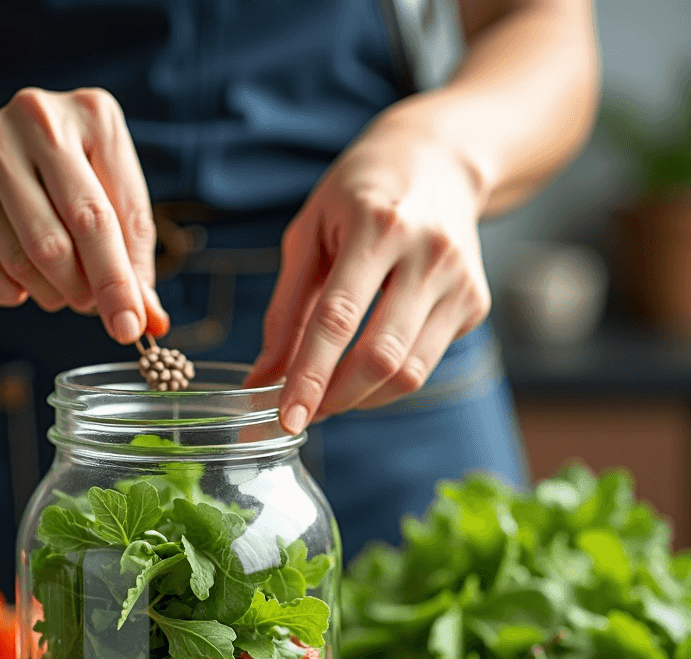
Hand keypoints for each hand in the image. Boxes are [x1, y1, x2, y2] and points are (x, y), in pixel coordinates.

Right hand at [0, 87, 168, 342]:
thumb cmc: (49, 191)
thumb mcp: (102, 209)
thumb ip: (130, 261)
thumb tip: (152, 322)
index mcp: (89, 114)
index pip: (116, 214)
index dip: (125, 281)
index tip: (132, 327)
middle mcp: (34, 118)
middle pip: (78, 228)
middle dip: (93, 288)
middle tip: (93, 311)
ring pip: (32, 257)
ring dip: (53, 294)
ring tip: (56, 291)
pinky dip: (11, 295)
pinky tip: (17, 284)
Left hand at [244, 115, 490, 430]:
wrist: (439, 160)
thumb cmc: (360, 194)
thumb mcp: (308, 234)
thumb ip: (285, 311)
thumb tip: (262, 379)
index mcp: (377, 225)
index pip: (338, 319)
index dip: (310, 377)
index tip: (286, 418)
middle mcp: (428, 253)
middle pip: (380, 356)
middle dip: (335, 399)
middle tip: (301, 414)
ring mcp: (459, 280)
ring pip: (409, 373)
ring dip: (359, 400)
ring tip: (326, 397)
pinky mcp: (475, 303)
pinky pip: (425, 365)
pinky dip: (386, 383)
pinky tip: (362, 368)